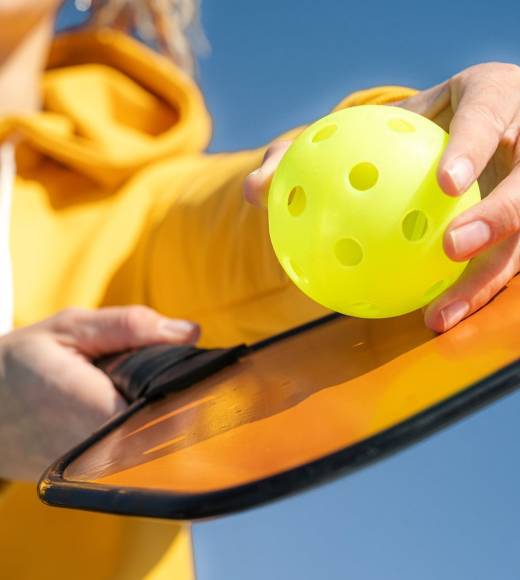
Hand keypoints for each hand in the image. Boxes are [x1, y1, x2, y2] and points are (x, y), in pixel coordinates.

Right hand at [0, 306, 198, 480]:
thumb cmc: (21, 363)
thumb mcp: (71, 329)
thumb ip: (131, 327)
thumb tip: (190, 332)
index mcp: (92, 408)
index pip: (167, 414)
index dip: (190, 395)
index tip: (199, 376)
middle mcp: (93, 449)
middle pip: (166, 435)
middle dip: (180, 405)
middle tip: (176, 379)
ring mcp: (89, 470)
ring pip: (153, 451)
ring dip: (163, 421)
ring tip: (149, 393)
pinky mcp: (85, 477)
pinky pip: (133, 460)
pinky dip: (144, 435)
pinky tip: (137, 412)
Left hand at [244, 63, 519, 331]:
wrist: (457, 122)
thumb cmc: (401, 127)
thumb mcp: (362, 128)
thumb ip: (306, 154)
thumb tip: (254, 192)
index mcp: (491, 100)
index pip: (486, 119)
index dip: (472, 149)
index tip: (445, 183)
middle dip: (502, 217)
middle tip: (451, 249)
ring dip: (484, 280)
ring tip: (437, 317)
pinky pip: (502, 263)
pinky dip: (469, 291)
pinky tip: (430, 318)